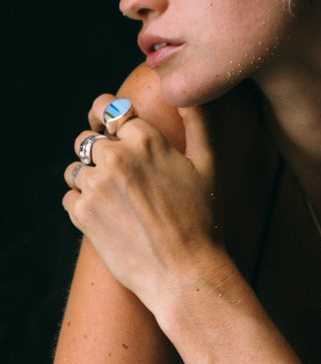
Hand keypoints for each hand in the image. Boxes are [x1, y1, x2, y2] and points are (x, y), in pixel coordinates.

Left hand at [63, 98, 217, 312]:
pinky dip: (82, 203)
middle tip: (115, 168)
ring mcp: (95, 186)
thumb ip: (197, 120)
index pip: (109, 107)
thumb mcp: (208, 163)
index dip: (106, 113)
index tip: (107, 122)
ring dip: (88, 177)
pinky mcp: (82, 214)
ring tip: (115, 197)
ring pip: (75, 168)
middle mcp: (115, 157)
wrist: (183, 272)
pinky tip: (108, 215)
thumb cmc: (202, 218)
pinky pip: (69, 196)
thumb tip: (187, 91)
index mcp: (145, 139)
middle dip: (97, 148)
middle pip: (87, 137)